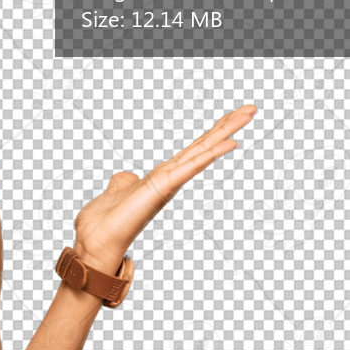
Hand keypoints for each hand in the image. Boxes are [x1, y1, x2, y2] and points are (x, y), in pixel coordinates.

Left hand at [72, 104, 257, 269]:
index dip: (212, 132)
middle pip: (204, 145)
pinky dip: (211, 155)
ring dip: (227, 132)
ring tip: (249, 113)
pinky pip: (192, 167)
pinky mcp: (164, 188)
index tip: (232, 115)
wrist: (96, 242)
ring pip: (204, 151)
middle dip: (228, 126)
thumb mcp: (117, 190)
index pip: (193, 149)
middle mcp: (170, 177)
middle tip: (252, 108)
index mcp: (162, 176)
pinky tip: (231, 143)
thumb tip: (125, 177)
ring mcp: (169, 182)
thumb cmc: (104, 223)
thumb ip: (124, 182)